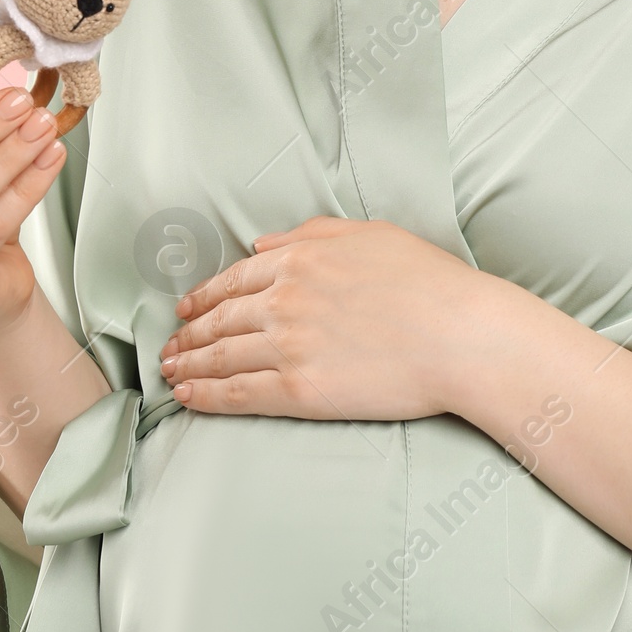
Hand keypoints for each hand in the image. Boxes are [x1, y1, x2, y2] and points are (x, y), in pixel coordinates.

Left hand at [159, 215, 506, 422]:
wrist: (462, 336)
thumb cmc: (430, 284)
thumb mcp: (372, 236)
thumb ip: (313, 234)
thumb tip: (265, 243)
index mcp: (301, 258)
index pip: (235, 279)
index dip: (204, 297)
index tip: (186, 308)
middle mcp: (284, 299)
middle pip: (220, 319)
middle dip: (189, 334)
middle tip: (170, 346)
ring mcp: (288, 346)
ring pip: (220, 357)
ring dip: (188, 365)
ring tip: (170, 372)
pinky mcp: (298, 391)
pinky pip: (237, 394)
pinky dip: (205, 396)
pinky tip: (189, 398)